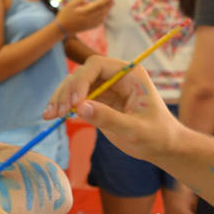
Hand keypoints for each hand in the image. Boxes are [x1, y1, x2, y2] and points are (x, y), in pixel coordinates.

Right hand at [43, 55, 176, 163]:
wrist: (163, 147)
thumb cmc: (157, 136)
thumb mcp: (135, 129)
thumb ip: (109, 118)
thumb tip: (80, 108)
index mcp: (129, 74)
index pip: (97, 65)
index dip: (81, 80)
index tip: (74, 102)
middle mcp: (115, 77)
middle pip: (82, 74)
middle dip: (67, 91)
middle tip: (57, 112)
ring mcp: (106, 89)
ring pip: (75, 86)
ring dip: (60, 99)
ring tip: (49, 115)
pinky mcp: (99, 102)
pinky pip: (76, 100)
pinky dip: (63, 107)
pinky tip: (51, 117)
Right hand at [56, 0, 111, 35]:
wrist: (61, 29)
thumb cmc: (64, 16)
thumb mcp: (70, 4)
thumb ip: (80, 1)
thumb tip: (87, 2)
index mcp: (84, 12)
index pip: (98, 6)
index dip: (105, 1)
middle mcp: (88, 19)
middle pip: (102, 12)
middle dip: (108, 6)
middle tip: (113, 0)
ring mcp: (89, 24)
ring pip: (101, 17)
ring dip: (106, 11)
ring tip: (109, 6)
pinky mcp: (88, 28)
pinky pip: (99, 23)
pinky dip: (102, 18)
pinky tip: (103, 15)